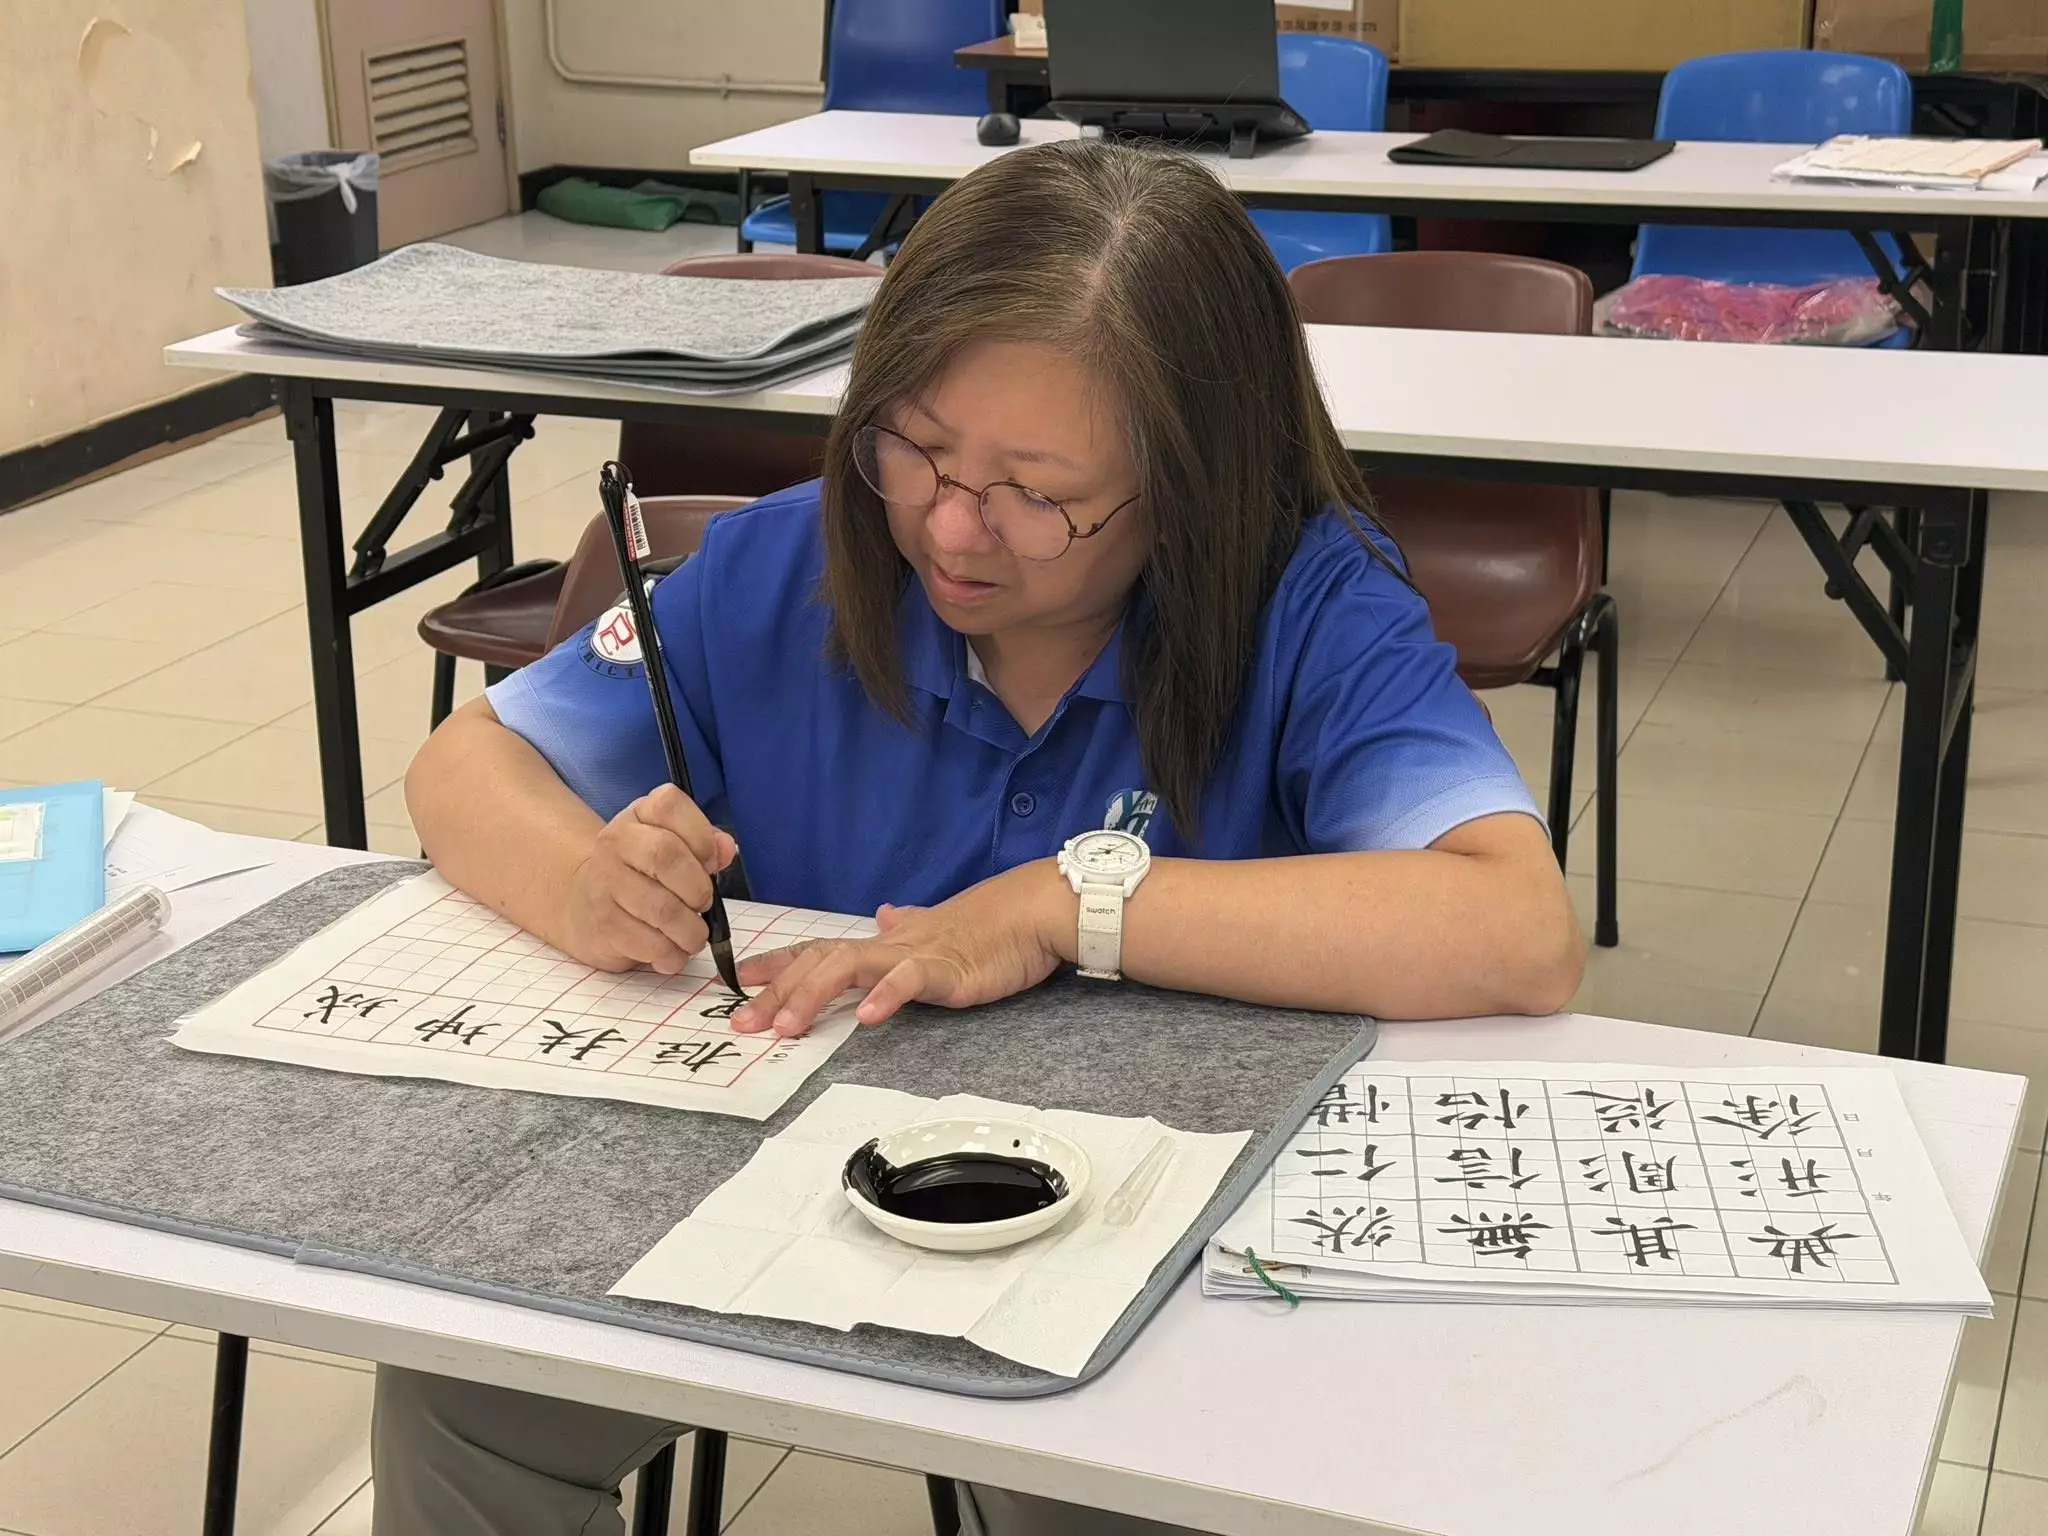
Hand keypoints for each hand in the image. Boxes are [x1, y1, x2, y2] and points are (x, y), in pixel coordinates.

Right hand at [559, 785, 737, 973]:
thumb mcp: (673, 846)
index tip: (711, 863)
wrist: (584, 902)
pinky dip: (672, 955)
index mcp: (640, 814)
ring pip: (662, 908)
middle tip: (703, 905)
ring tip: (694, 936)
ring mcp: (604, 882)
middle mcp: (616, 841)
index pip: (669, 804)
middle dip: (698, 889)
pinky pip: (650, 944)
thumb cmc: (643, 873)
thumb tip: (727, 849)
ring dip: (691, 931)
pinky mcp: (602, 923)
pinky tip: (673, 952)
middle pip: (666, 856)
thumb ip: (706, 845)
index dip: (700, 835)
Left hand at [731, 861, 1070, 1036]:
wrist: (1032, 909)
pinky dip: (887, 995)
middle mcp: (889, 944)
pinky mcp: (947, 968)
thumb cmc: (989, 926)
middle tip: (741, 1023)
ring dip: (814, 995)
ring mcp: (915, 955)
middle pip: (821, 962)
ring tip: (786, 1026)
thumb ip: (906, 927)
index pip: (821, 949)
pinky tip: (868, 1018)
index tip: (740, 980)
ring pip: (851, 967)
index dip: (779, 963)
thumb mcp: (936, 929)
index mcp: (885, 942)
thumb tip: (885, 914)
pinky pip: (911, 980)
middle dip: (777, 991)